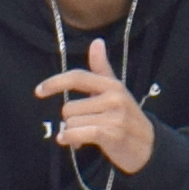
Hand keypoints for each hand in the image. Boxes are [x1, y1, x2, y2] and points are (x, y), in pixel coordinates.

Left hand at [39, 39, 154, 171]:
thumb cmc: (127, 118)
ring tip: (87, 136)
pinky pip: (78, 134)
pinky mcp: (112, 135)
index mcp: (112, 85)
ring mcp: (114, 116)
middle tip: (85, 126)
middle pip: (69, 107)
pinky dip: (71, 139)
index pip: (77, 77)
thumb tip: (96, 42)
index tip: (38, 91)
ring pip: (71, 123)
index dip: (55, 83)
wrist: (150, 147)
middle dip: (71, 120)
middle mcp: (114, 98)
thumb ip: (102, 69)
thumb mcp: (117, 91)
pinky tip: (73, 144)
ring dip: (73, 133)